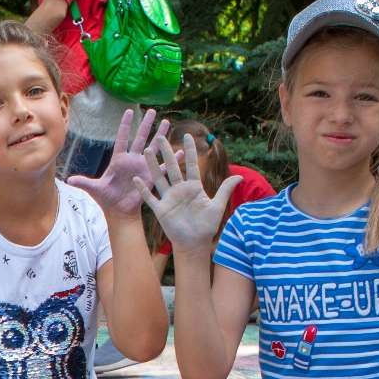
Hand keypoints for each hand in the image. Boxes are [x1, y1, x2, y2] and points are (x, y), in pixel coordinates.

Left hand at [68, 106, 165, 213]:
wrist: (119, 210)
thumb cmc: (107, 198)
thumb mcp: (95, 189)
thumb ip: (84, 182)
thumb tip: (68, 179)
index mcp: (118, 160)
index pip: (122, 138)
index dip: (125, 125)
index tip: (128, 110)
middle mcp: (132, 160)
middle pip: (140, 138)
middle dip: (146, 124)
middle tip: (152, 110)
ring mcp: (143, 166)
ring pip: (154, 147)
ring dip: (160, 136)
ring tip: (167, 122)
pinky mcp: (151, 176)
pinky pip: (163, 166)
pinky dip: (172, 159)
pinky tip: (181, 151)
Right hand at [135, 135, 238, 251]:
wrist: (195, 243)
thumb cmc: (207, 226)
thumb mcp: (218, 206)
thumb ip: (225, 190)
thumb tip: (240, 176)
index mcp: (194, 187)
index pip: (191, 165)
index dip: (190, 150)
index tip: (188, 136)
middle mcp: (180, 190)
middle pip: (172, 167)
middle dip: (167, 152)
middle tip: (161, 137)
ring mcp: (169, 198)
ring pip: (159, 178)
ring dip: (153, 165)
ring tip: (147, 152)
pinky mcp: (161, 209)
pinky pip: (150, 197)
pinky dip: (143, 189)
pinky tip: (137, 179)